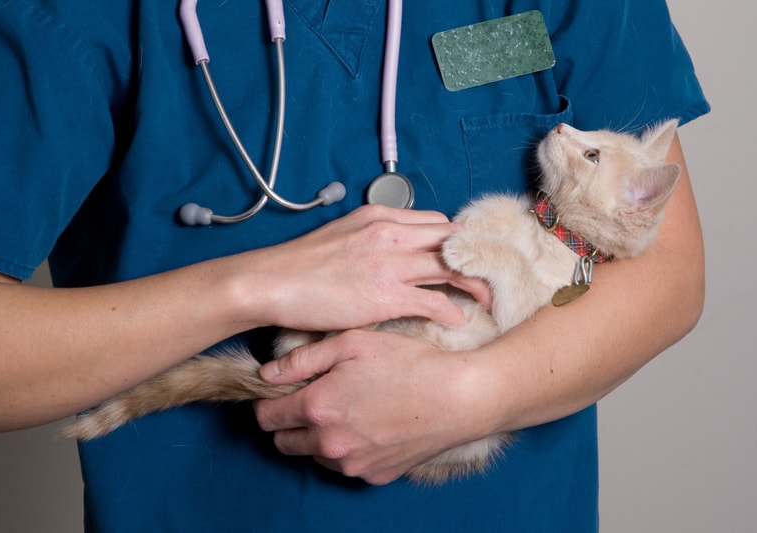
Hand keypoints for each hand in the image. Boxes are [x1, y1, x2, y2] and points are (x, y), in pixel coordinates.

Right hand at [251, 204, 489, 331]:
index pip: (435, 222)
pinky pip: (435, 300)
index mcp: (379, 217)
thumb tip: (389, 252)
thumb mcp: (341, 234)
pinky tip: (458, 319)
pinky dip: (452, 310)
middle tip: (485, 275)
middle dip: (473, 257)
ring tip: (485, 298)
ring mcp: (391, 264)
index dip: (453, 241)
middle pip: (451, 239)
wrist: (271, 282)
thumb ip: (371, 238)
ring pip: (451, 266)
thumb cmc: (300, 265)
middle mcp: (390, 234)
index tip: (460, 257)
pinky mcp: (387, 295)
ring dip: (474, 283)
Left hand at [253, 329, 490, 484]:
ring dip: (318, 437)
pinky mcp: (374, 475)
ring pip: (314, 455)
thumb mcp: (353, 343)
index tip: (283, 391)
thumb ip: (303, 359)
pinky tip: (370, 424)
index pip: (266, 417)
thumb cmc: (408, 363)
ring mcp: (352, 464)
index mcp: (319, 408)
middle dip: (289, 421)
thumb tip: (267, 373)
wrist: (459, 398)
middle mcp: (330, 443)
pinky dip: (348, 449)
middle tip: (314, 398)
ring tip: (347, 409)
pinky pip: (346, 465)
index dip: (269, 402)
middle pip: (283, 443)